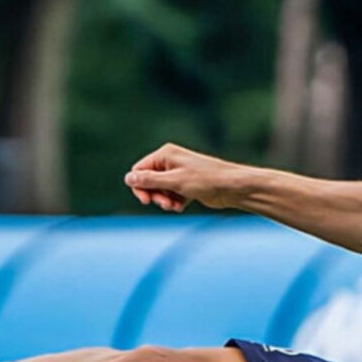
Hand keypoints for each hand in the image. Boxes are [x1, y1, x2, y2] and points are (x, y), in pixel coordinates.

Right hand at [123, 143, 239, 211]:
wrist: (232, 187)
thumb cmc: (206, 180)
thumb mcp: (175, 182)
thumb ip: (150, 181)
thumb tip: (128, 178)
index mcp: (165, 154)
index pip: (139, 170)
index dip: (140, 187)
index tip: (147, 201)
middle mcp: (170, 162)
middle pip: (149, 181)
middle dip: (154, 195)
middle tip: (165, 204)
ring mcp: (178, 173)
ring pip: (160, 190)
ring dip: (165, 201)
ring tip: (175, 206)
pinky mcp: (186, 185)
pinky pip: (172, 195)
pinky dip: (174, 202)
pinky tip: (182, 206)